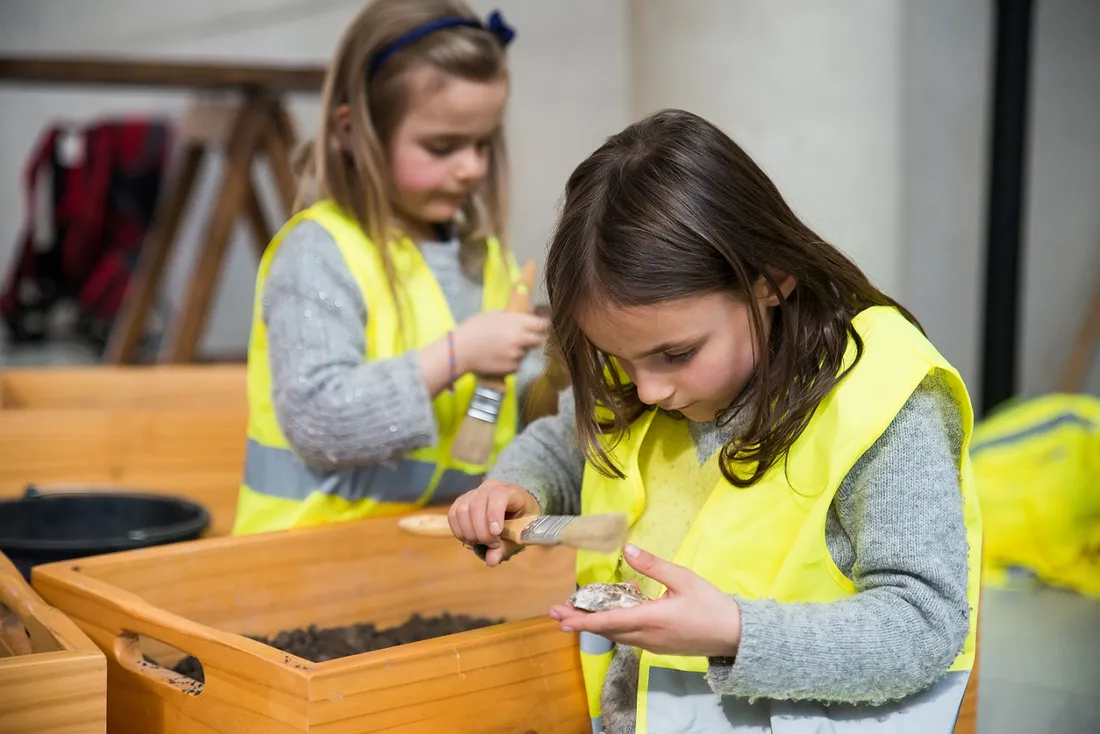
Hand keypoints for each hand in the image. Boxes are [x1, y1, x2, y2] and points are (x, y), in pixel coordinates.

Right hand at [447, 479, 540, 565]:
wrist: (514, 509)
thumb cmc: (520, 520)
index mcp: (509, 490)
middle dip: (482, 531)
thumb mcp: (520, 533)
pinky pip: (452, 515)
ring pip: (461, 511)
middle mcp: (488, 488)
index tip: (496, 533)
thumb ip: (506, 546)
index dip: (494, 513)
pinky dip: (459, 531)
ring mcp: (472, 493)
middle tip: (493, 544)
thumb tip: (491, 561)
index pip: (498, 495)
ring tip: (482, 542)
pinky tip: (471, 539)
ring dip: (470, 532)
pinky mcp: (460, 502)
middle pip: (476, 506)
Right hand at [454, 311, 547, 376]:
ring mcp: (517, 355)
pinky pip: (517, 363)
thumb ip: (514, 315)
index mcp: (517, 323)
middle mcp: (521, 339)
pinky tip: (498, 357)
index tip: (540, 326)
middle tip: (523, 337)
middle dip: (533, 338)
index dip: (543, 325)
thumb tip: (530, 312)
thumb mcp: (493, 314)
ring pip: (526, 352)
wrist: (460, 350)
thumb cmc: (473, 328)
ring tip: (503, 348)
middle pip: (539, 340)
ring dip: (520, 350)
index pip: (543, 325)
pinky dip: (512, 361)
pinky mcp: (512, 368)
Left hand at [549, 544, 742, 656]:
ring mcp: (652, 644)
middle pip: (606, 630)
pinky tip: (613, 611)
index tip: (561, 619)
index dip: (582, 621)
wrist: (735, 635)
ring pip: (616, 635)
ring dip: (595, 623)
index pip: (608, 622)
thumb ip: (654, 565)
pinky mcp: (658, 646)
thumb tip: (628, 549)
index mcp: (651, 619)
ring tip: (576, 611)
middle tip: (555, 612)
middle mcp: (646, 636)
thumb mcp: (683, 578)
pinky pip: (629, 636)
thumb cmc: (711, 605)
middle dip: (580, 621)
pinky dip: (614, 624)